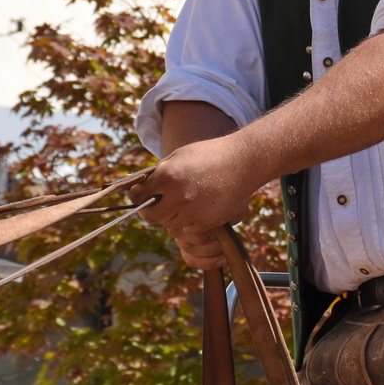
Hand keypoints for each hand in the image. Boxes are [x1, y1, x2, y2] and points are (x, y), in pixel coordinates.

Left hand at [129, 136, 262, 268]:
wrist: (246, 161)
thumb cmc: (211, 154)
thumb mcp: (180, 156)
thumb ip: (160, 173)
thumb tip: (141, 189)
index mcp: (167, 176)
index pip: (138, 196)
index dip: (137, 195)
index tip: (140, 194)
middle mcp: (178, 196)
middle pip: (152, 216)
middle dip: (153, 210)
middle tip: (159, 204)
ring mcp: (193, 212)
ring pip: (171, 225)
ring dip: (173, 217)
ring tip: (185, 203)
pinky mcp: (208, 222)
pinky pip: (191, 230)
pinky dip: (192, 222)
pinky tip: (200, 208)